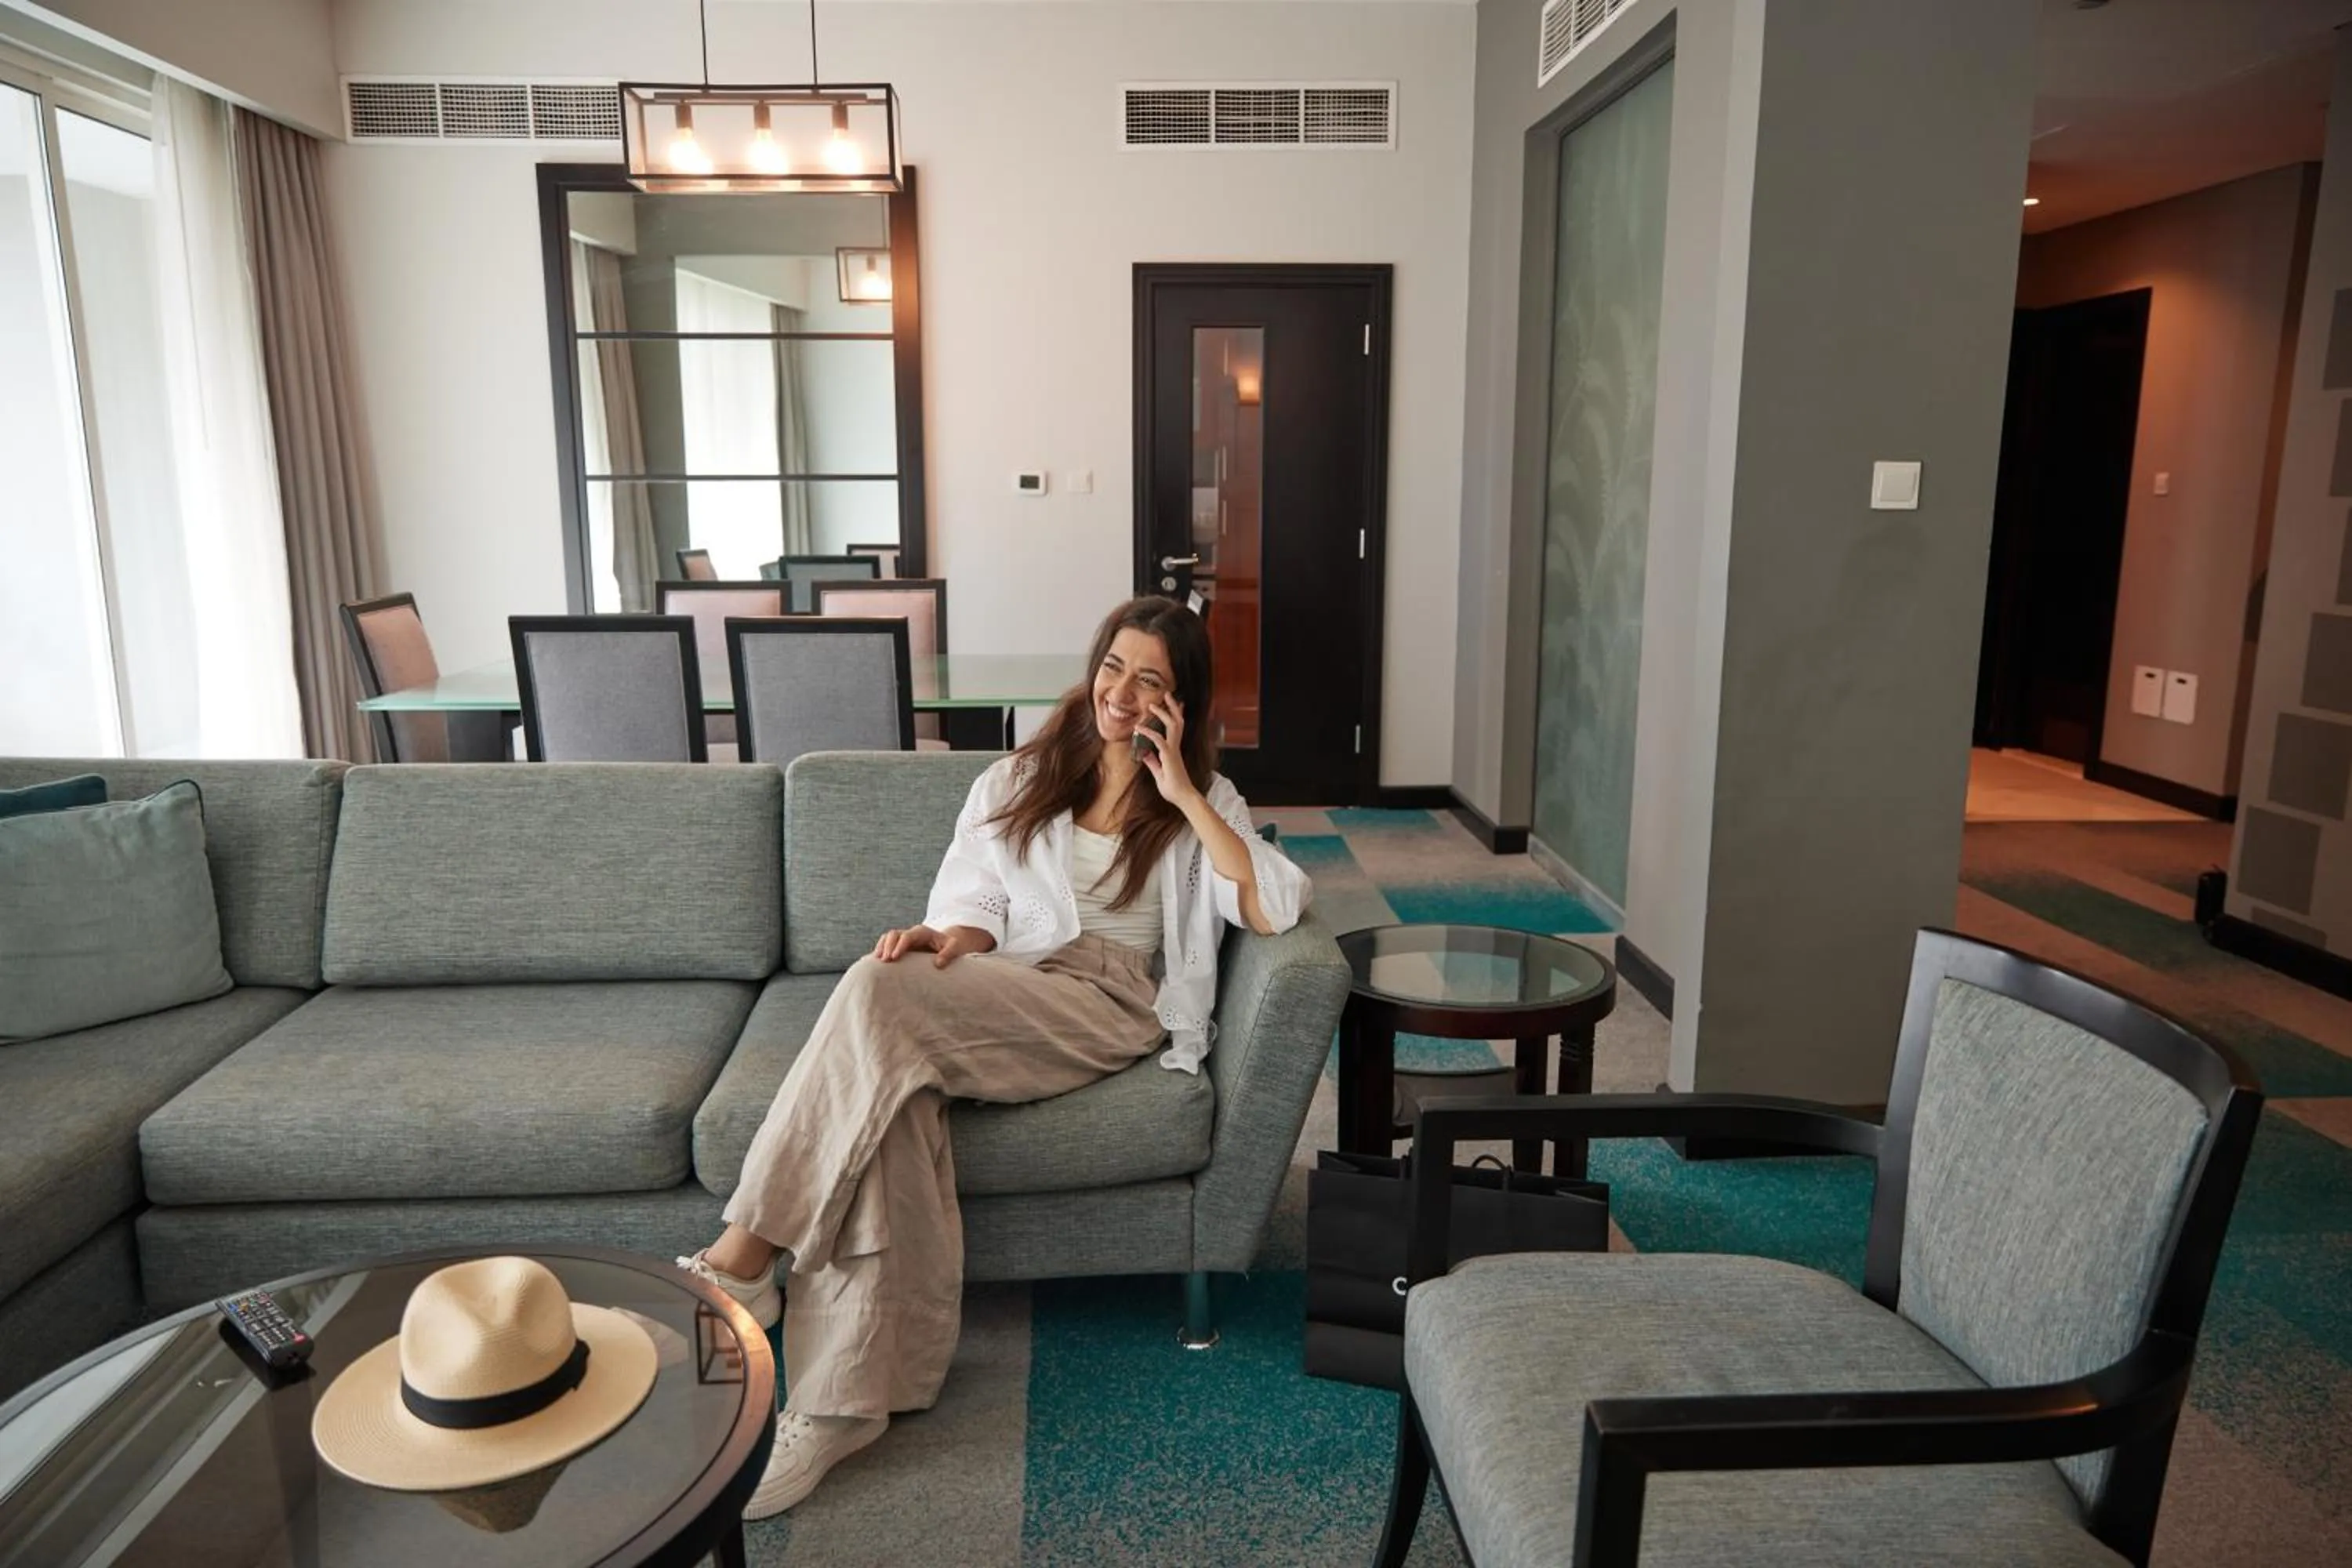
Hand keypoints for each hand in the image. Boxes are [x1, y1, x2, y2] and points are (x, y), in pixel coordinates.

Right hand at [873, 924, 997, 967]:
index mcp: (922, 932)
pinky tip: (875, 961)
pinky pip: (886, 944)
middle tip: (884, 960)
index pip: (907, 936)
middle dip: (887, 946)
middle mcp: (911, 933)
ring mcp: (904, 939)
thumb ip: (949, 954)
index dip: (900, 945)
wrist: (946, 945)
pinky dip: (880, 951)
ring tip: (877, 960)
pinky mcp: (900, 946)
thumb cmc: (950, 946)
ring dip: (881, 948)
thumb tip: (938, 964)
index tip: (895, 957)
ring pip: (887, 938)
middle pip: (894, 934)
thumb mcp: (954, 948)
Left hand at [1134, 696, 1200, 804]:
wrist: (1182, 798)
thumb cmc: (1173, 788)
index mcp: (1174, 749)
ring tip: (1152, 705)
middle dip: (1172, 707)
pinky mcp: (1169, 756)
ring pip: (1172, 726)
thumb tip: (1145, 752)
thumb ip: (1152, 762)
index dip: (1175, 715)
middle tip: (1168, 694)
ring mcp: (1173, 751)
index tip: (1177, 703)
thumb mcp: (1158, 773)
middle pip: (1177, 721)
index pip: (1176, 727)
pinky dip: (1148, 732)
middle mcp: (1175, 747)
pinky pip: (1158, 740)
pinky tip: (1139, 728)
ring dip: (1162, 714)